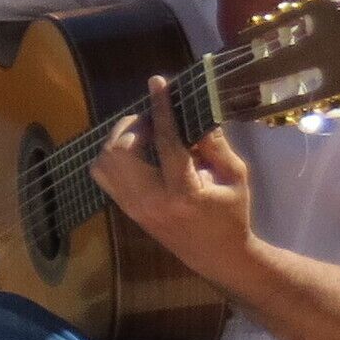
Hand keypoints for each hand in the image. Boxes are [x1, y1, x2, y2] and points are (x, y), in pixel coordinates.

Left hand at [92, 75, 257, 285]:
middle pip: (119, 151)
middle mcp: (151, 200)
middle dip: (133, 125)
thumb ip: (216, 144)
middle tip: (152, 118)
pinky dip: (113, 155)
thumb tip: (196, 113)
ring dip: (119, 139)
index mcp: (184, 192)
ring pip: (103, 162)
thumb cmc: (231, 213)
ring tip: (143, 134)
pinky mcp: (125, 210)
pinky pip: (103, 175)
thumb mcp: (236, 176)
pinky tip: (136, 152)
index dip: (160, 109)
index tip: (157, 83)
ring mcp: (133, 208)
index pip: (166, 142)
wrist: (217, 256)